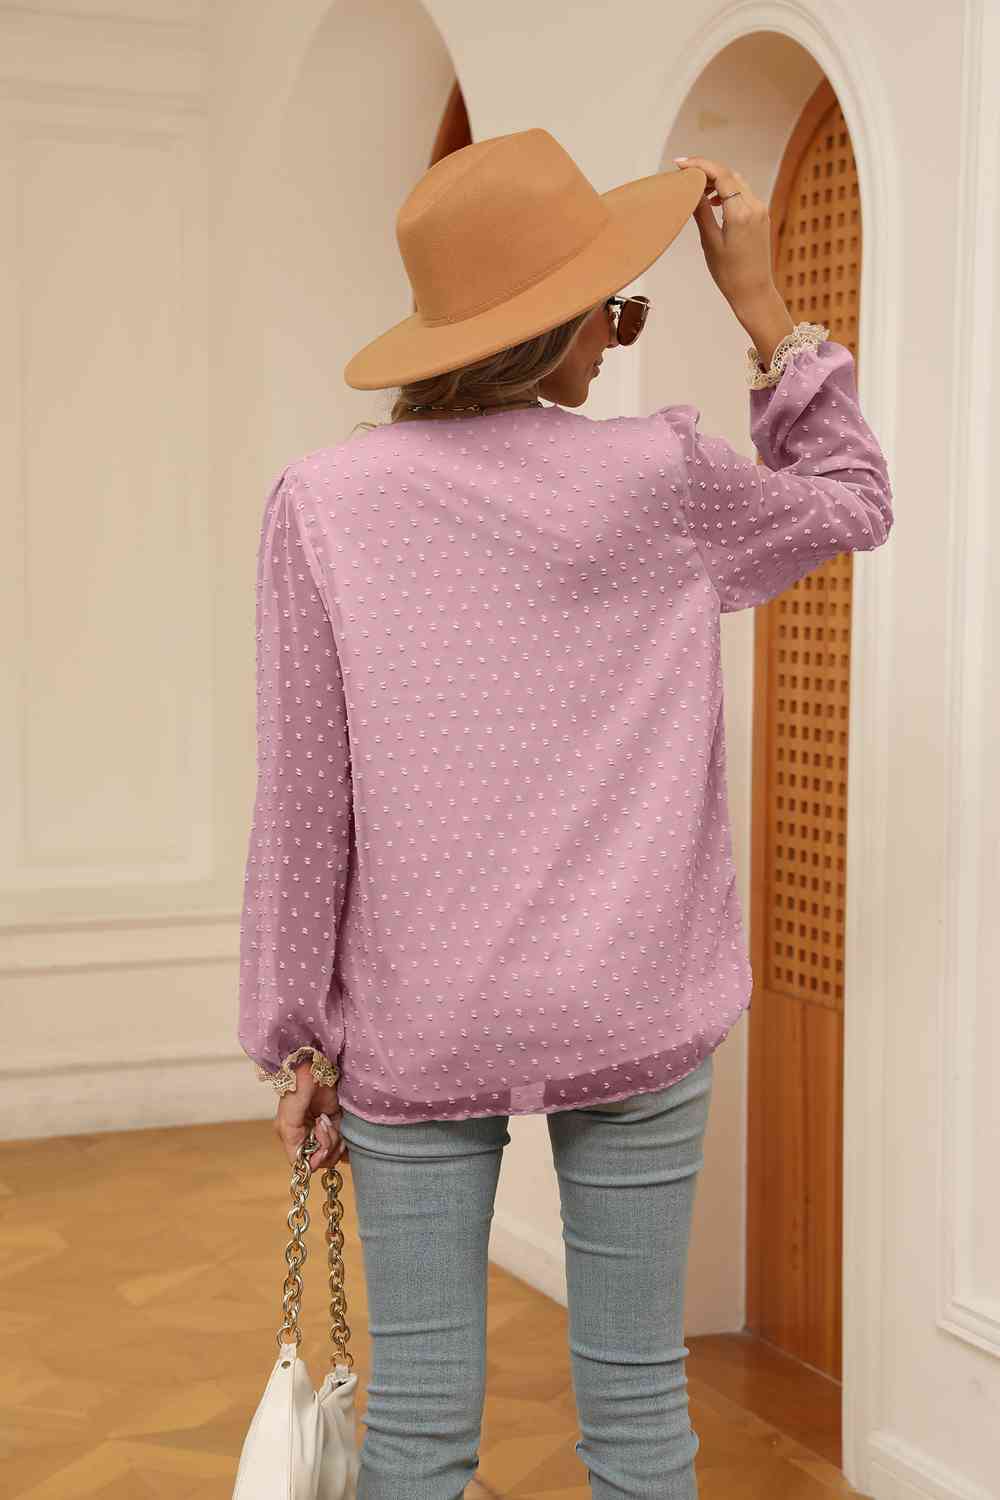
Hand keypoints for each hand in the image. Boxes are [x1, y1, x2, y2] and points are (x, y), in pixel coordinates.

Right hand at [274, 1061, 349, 1174]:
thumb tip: (305, 1165)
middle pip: (321, 1160)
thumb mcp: (288, 1120)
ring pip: (333, 1152)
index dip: (315, 1159)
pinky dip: (344, 1139)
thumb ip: (294, 1143)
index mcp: (293, 1138)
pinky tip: (339, 1127)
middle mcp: (307, 1137)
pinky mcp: (336, 1122)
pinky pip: (342, 1142)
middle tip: (324, 1125)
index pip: (305, 1163)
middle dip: (326, 1146)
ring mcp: (323, 1131)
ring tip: (330, 1120)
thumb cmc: (296, 1090)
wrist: (313, 1066)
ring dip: (335, 1140)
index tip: (320, 1147)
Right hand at [674, 155, 778, 313]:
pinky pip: (743, 193)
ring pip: (737, 182)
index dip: (700, 165)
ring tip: (697, 188)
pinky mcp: (762, 216)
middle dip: (706, 170)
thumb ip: (701, 212)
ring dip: (717, 180)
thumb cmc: (729, 274)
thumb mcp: (710, 242)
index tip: (680, 164)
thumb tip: (692, 189)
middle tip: (684, 174)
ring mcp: (761, 210)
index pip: (721, 176)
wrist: (754, 292)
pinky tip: (714, 200)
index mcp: (740, 213)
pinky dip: (728, 190)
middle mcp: (754, 206)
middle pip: (729, 175)